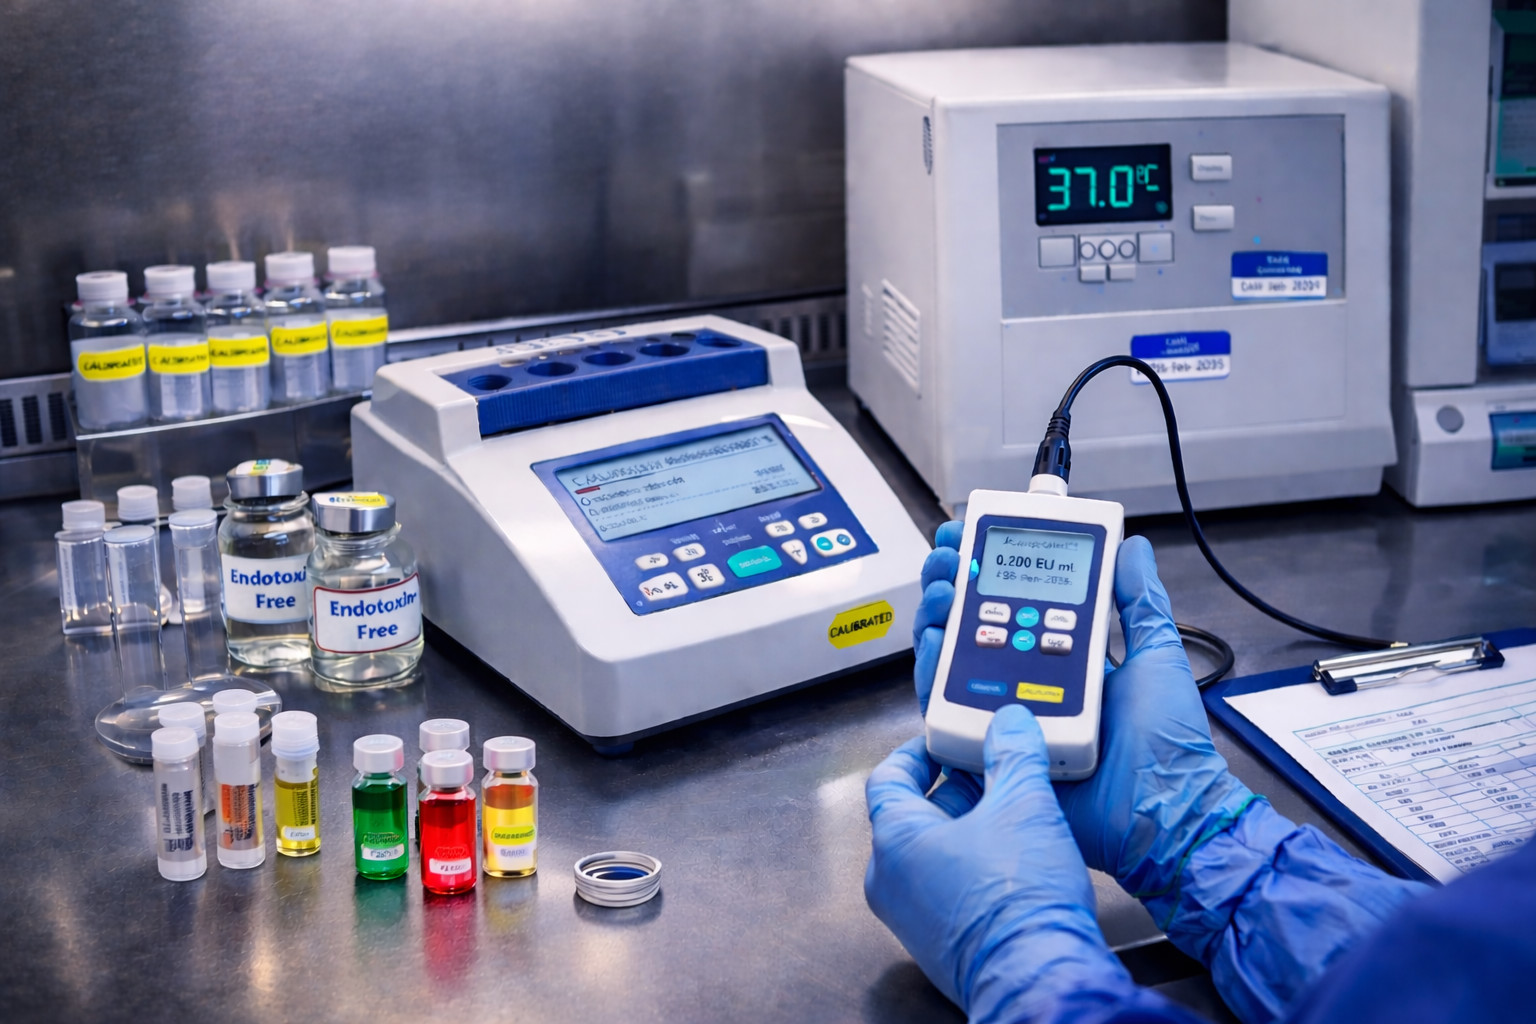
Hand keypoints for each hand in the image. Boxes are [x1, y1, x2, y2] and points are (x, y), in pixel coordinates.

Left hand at [865, 707, 1130, 1020]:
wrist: (1040, 980)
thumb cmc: (1019, 900)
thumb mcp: (1024, 805)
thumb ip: (1014, 754)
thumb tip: (1010, 723)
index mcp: (894, 842)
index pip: (888, 777)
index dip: (918, 752)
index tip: (944, 740)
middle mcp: (892, 883)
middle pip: (913, 815)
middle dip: (955, 788)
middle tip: (991, 771)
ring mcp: (913, 918)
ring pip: (933, 853)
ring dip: (969, 827)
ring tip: (1012, 810)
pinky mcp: (941, 944)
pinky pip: (947, 888)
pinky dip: (974, 864)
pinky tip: (1016, 857)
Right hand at [911, 524, 1251, 893]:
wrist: (1163, 810)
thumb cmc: (1167, 743)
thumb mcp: (1157, 656)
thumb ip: (1140, 601)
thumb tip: (1134, 547)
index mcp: (1062, 658)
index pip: (1011, 603)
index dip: (985, 569)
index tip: (968, 537)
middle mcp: (1025, 683)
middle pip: (969, 625)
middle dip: (949, 584)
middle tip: (946, 560)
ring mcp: (1003, 715)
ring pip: (951, 662)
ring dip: (937, 619)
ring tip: (943, 592)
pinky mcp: (986, 751)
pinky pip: (947, 711)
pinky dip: (934, 674)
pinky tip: (937, 644)